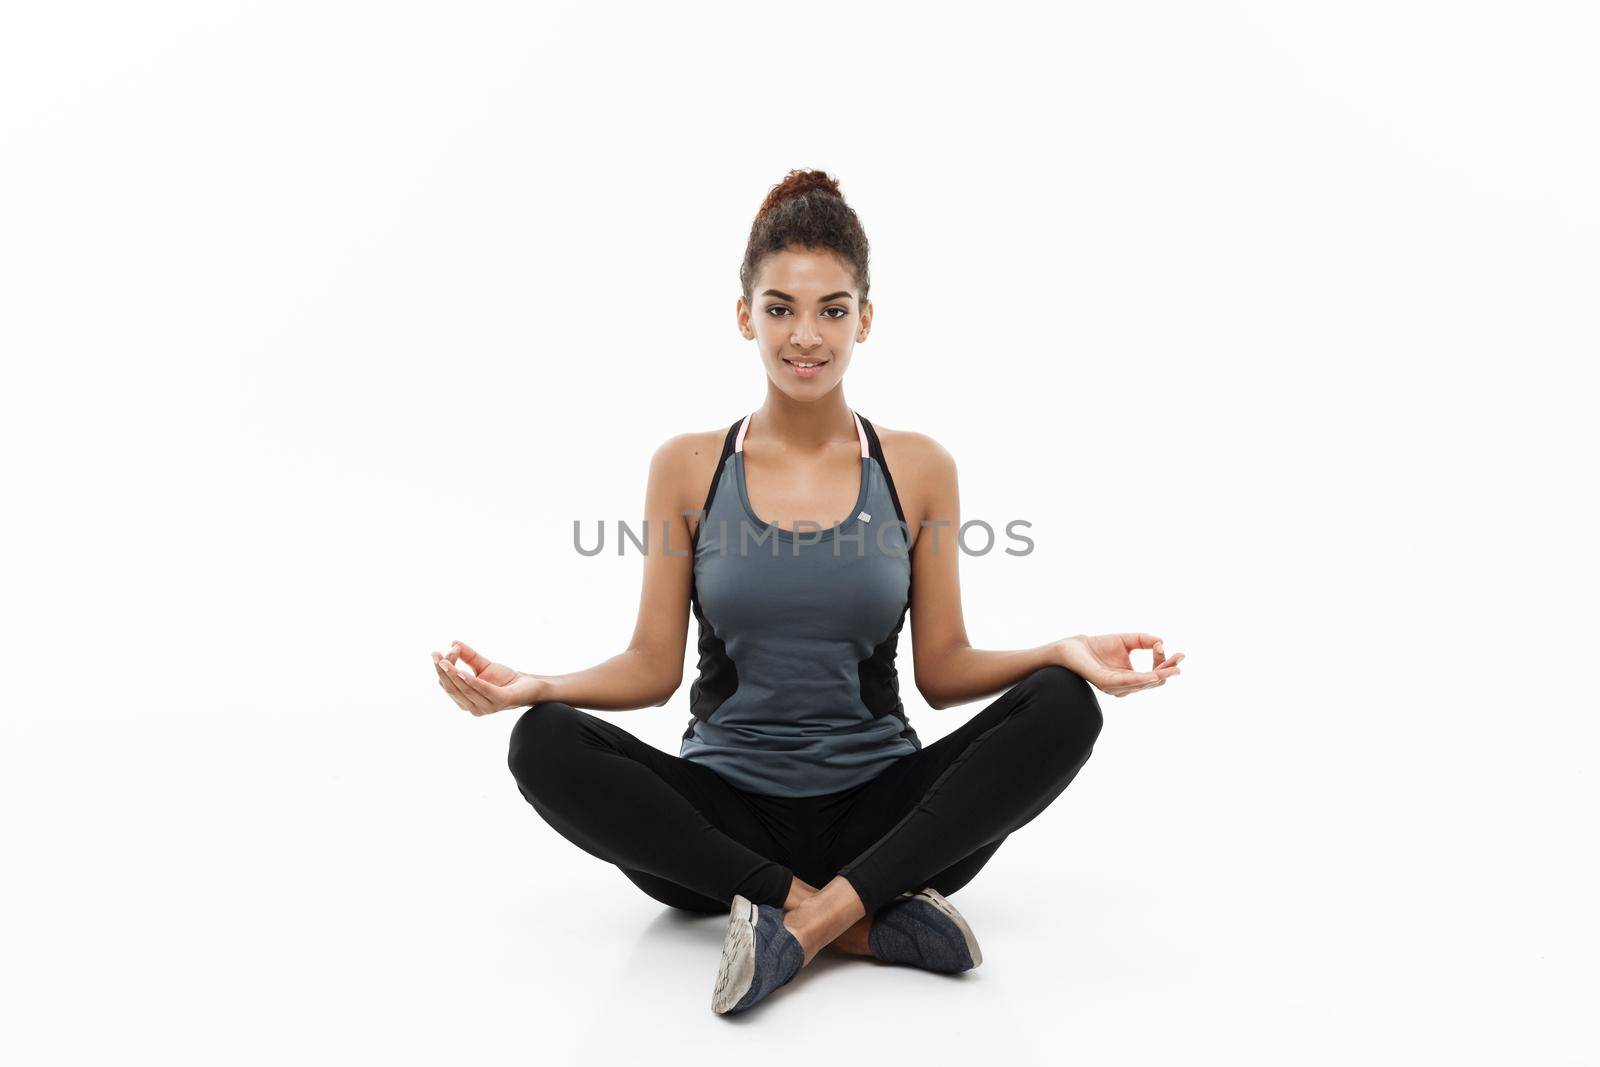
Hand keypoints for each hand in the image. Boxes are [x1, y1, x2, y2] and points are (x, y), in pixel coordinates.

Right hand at [431, 640, 548, 715]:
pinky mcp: (499, 701)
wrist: (530, 685)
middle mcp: (473, 707)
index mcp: (466, 701)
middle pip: (452, 688)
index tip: (437, 652)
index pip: (447, 685)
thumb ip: (468, 656)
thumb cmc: (505, 679)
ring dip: (453, 674)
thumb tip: (453, 642)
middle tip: (436, 655)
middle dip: (443, 671)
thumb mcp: (483, 665)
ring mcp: (486, 707)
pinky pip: (481, 690)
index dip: (441, 669)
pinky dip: (470, 681)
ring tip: (445, 661)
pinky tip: (462, 672)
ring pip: (464, 689)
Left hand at [1054, 633, 1183, 697]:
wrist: (1073, 647)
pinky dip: (1141, 679)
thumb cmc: (1100, 646)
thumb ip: (1145, 640)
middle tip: (1181, 656)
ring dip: (1159, 675)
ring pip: (1144, 684)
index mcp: (1132, 678)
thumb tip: (1162, 642)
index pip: (1155, 673)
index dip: (1164, 661)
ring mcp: (1116, 687)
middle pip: (1154, 682)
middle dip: (1169, 670)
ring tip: (1173, 668)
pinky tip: (1152, 674)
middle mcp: (1126, 686)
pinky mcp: (1105, 683)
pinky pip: (1127, 682)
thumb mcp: (1128, 641)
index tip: (1162, 645)